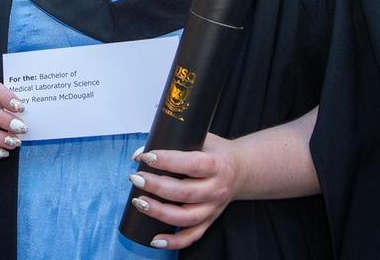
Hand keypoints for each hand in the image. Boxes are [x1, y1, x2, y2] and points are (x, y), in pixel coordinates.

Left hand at [127, 133, 245, 250]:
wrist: (242, 170)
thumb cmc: (216, 152)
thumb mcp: (201, 139)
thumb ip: (173, 143)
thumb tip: (138, 154)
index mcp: (217, 164)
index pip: (192, 164)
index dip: (168, 161)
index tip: (147, 157)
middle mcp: (217, 188)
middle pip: (186, 193)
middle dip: (157, 187)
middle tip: (136, 179)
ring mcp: (213, 207)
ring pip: (187, 217)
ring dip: (160, 212)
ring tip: (139, 202)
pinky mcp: (209, 220)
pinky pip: (192, 235)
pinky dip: (174, 241)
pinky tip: (155, 240)